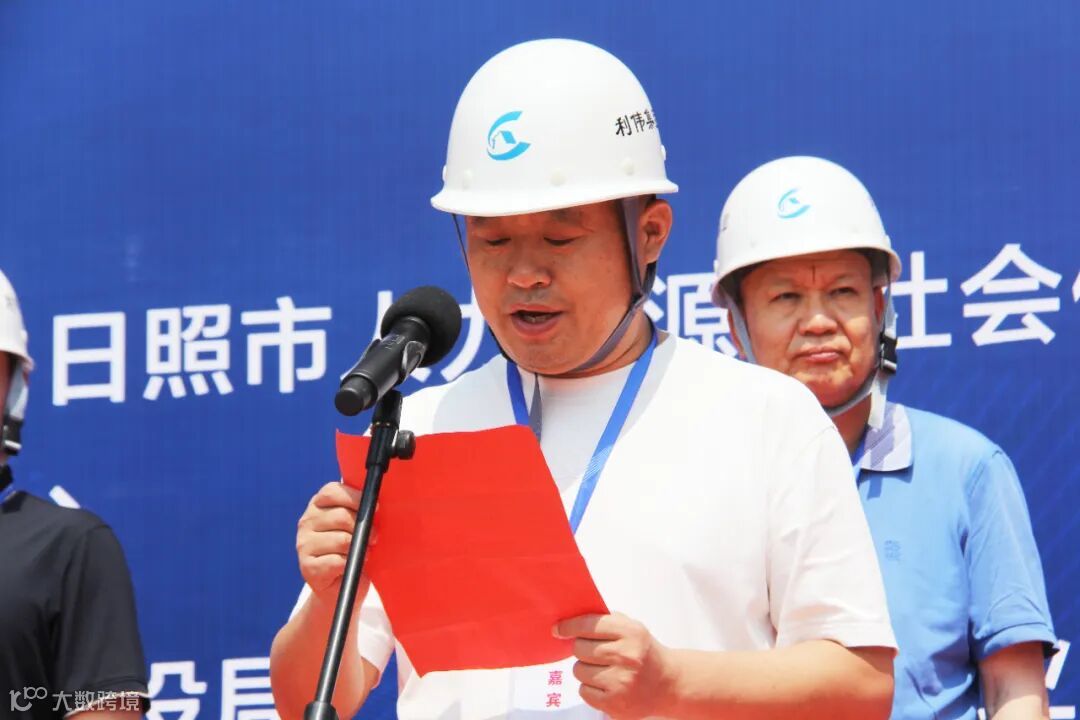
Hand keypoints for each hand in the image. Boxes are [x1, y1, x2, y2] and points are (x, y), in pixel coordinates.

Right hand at [296, 481, 368, 601]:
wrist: (341, 585)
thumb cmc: (353, 547)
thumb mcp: (357, 524)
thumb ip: (361, 510)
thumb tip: (375, 502)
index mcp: (318, 505)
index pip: (332, 492)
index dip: (355, 498)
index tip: (375, 507)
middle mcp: (306, 522)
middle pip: (340, 516)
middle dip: (363, 527)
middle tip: (373, 537)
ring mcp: (304, 545)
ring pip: (341, 540)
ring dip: (358, 548)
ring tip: (363, 553)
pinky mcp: (307, 567)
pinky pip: (337, 561)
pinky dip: (350, 564)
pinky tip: (351, 566)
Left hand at [555, 612, 675, 718]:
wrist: (668, 684)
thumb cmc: (645, 654)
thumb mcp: (632, 628)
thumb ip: (606, 620)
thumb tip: (572, 619)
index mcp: (631, 633)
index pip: (589, 624)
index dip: (569, 626)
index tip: (559, 629)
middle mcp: (627, 656)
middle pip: (580, 648)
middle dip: (582, 649)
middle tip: (595, 653)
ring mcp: (621, 682)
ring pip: (579, 670)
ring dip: (586, 670)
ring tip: (604, 670)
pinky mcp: (615, 703)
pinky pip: (584, 691)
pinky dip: (590, 688)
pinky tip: (606, 684)